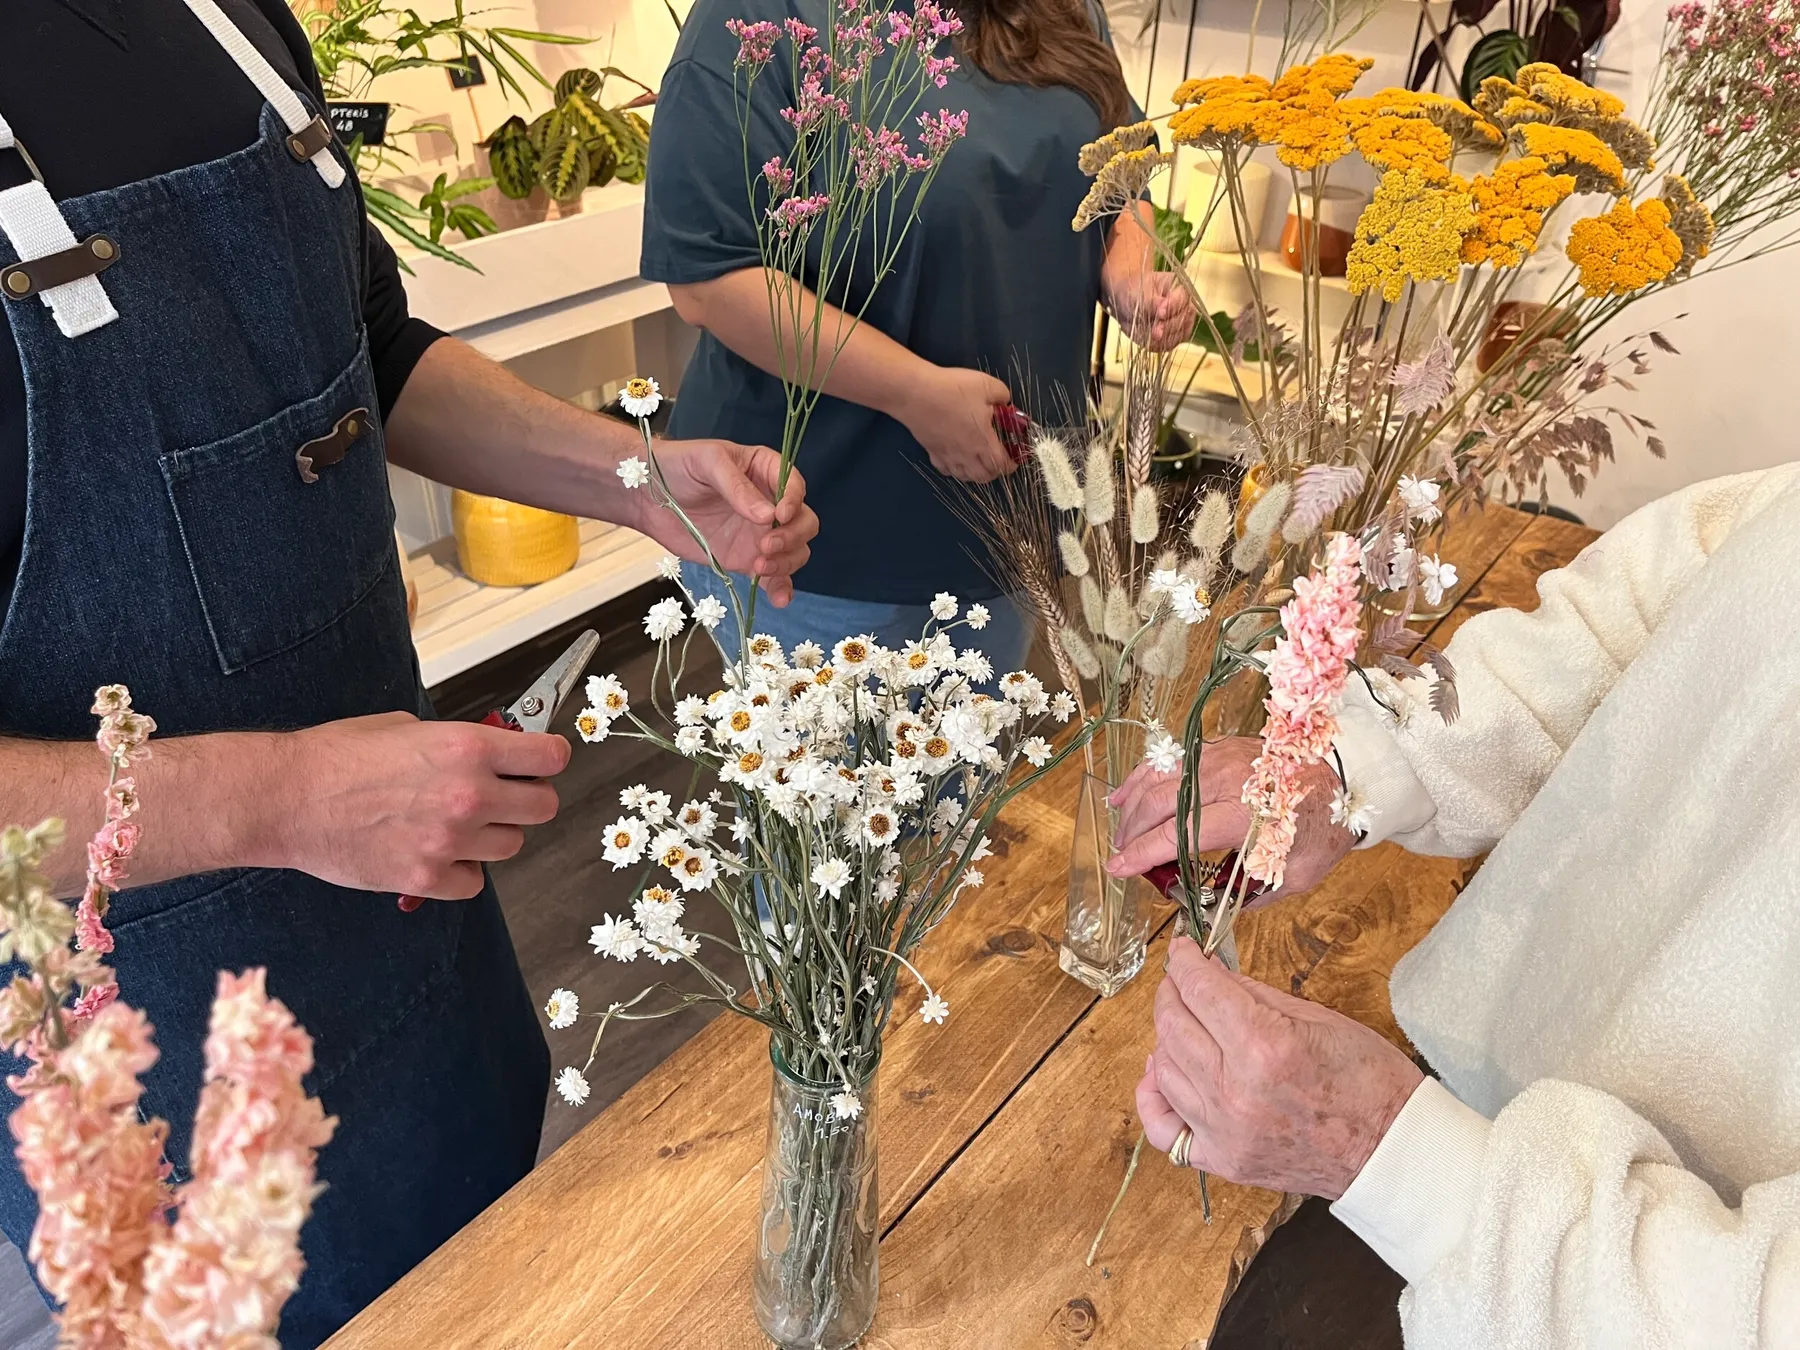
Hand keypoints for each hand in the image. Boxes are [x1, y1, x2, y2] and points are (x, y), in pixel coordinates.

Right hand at [274, 712, 567, 900]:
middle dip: (528, 798)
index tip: (543, 761)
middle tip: (506, 795)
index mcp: (468, 748)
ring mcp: (450, 841)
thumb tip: (490, 753)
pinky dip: (462, 872)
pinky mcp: (426, 878)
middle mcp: (469, 794)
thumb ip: (458, 744)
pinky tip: (438, 854)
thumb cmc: (336, 757)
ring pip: (512, 846)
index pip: (549, 757)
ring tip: (460, 824)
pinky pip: (474, 882)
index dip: (549, 759)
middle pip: (543, 807)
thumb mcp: (407, 728)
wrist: (287, 798)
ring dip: (494, 835)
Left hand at [635, 439, 818, 606]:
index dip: (794, 502)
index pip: (795, 487)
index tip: (780, 515)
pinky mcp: (747, 558)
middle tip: (765, 545)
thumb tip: (767, 516)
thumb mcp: (708, 462)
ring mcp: (760, 534)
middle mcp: (770, 504)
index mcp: (766, 471)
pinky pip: (774, 576)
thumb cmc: (678, 466)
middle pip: (804, 522)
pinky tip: (779, 599)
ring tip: (758, 568)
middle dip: (792, 537)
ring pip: (795, 551)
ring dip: (785, 562)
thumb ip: (737, 487)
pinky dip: (781, 588)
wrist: (648, 497)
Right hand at [894, 366, 1015, 483]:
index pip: (1001, 465)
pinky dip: (955, 469)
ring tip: (979, 462)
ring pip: (965, 476)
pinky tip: (956, 458)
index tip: (1015, 459)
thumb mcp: (987, 385)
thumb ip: (1002, 396)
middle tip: (998, 459)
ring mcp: (947, 456)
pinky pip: (947, 470)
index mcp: (983, 442)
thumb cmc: (952, 390)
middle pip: (984, 476)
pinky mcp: (932, 452)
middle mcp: (966, 455)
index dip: (1011, 465)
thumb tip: (1005, 403)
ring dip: (975, 473)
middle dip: (995, 472)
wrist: (915, 394)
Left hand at [1102, 265, 1195, 352]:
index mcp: (1178, 289)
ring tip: (1150, 336)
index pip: (1183, 299)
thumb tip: (1162, 309)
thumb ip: (1152, 302)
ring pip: (1179, 335)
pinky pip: (1169, 345)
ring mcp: (1180, 323)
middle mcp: (1183, 307)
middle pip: (1184, 319)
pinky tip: (1149, 341)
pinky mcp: (1172, 337)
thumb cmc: (1134, 292)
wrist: (1125, 303)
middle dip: (1168, 327)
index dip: (1173, 308)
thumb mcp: (1140, 294)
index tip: (1160, 314)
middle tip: (1154, 331)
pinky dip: (1158, 345)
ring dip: (1164, 339)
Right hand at [1105, 737, 1353, 902]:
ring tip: (1120, 826)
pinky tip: (1129, 791)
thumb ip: (1251, 894)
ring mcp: (1220, 757)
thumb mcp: (1295, 875)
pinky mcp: (1220, 747)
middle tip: (1121, 854)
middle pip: (1160, 804)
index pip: (1176, 834)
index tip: (1119, 869)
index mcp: (1243, 815)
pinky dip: (1146, 775)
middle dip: (1132, 831)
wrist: (1349, 778)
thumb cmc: (1323, 827)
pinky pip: (1172, 759)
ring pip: (1160, 776)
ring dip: (1134, 802)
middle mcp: (1225, 780)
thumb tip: (1215, 908)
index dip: (1141, 853)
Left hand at [1136, 937, 1423, 1199]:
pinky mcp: (1223, 1160)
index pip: (1201, 990)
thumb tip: (1213, 973)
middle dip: (1172, 992)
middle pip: (1173, 1026)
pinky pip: (1164, 1129)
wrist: (1392, 1151)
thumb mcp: (1319, 1018)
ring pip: (1164, 1070)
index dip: (1184, 962)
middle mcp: (1236, 1091)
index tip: (1181, 950)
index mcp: (1265, 1047)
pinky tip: (1163, 1075)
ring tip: (1184, 1022)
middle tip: (1181, 980)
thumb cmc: (1370, 1082)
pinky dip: (1155, 1098)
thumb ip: (1256, 995)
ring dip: (1166, 1038)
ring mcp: (1225, 1131)